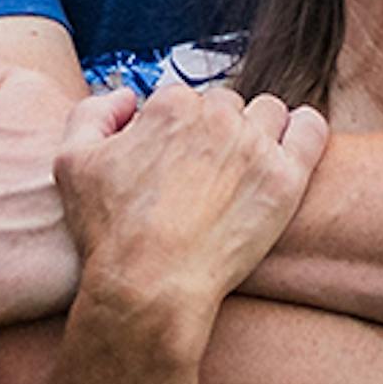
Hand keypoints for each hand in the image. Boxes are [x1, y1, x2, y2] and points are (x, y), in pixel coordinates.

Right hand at [56, 86, 327, 319]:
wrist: (150, 286)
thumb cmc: (110, 231)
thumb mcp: (72, 163)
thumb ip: (93, 113)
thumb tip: (127, 97)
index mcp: (171, 105)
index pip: (185, 100)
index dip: (177, 132)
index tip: (174, 163)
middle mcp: (217, 116)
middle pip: (227, 107)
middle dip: (217, 132)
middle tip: (206, 175)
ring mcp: (255, 146)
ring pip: (268, 114)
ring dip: (258, 131)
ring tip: (244, 168)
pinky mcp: (285, 178)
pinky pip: (310, 129)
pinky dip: (304, 129)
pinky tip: (291, 145)